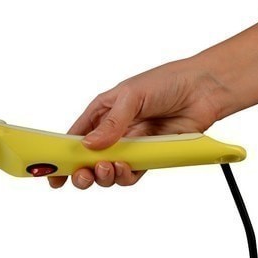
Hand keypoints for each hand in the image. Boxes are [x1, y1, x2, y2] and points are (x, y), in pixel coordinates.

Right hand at [49, 58, 229, 188]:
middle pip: (88, 160)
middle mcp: (113, 132)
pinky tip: (126, 168)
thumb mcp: (132, 95)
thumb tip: (91, 145)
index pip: (74, 138)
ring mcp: (131, 146)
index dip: (61, 157)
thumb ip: (112, 122)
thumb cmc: (168, 82)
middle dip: (82, 172)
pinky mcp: (150, 157)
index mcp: (101, 113)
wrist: (204, 89)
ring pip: (108, 171)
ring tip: (109, 168)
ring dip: (105, 175)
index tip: (52, 173)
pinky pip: (132, 174)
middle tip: (84, 175)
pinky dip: (126, 176)